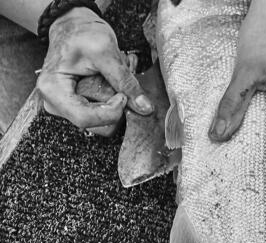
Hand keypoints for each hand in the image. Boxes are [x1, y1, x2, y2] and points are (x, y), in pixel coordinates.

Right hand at [37, 7, 153, 134]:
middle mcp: (55, 104)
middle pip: (94, 124)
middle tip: (118, 81)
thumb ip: (124, 81)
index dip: (110, 111)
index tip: (123, 95)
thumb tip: (144, 107)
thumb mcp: (105, 51)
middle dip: (113, 106)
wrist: (73, 26)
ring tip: (113, 79)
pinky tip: (110, 84)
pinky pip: (102, 116)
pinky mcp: (78, 107)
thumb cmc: (81, 33)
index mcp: (53, 91)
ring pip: (101, 123)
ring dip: (114, 103)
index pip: (85, 119)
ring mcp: (66, 108)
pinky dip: (112, 102)